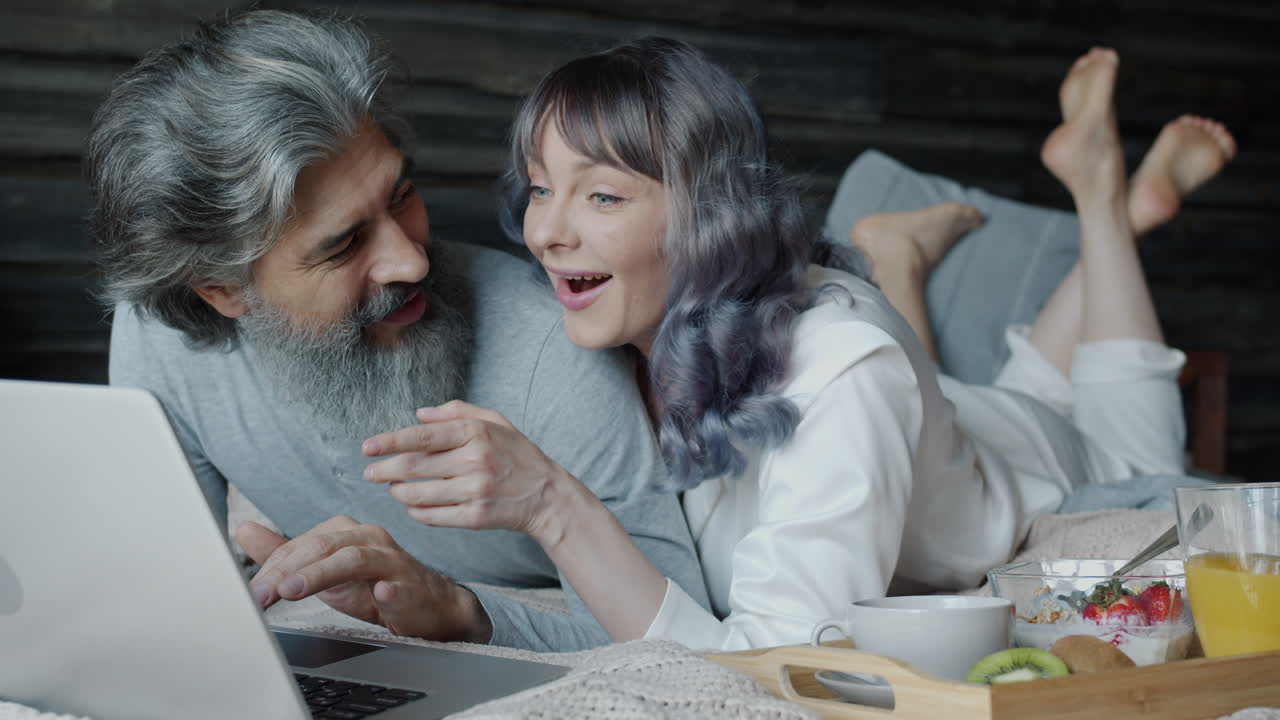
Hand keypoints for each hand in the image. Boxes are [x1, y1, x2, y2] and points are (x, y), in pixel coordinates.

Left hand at [235, 516, 490, 641]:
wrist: (428, 606)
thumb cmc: (374, 586)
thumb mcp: (324, 572)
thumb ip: (285, 553)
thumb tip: (244, 530)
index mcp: (345, 533)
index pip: (301, 545)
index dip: (272, 568)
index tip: (250, 592)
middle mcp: (368, 539)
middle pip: (322, 546)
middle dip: (286, 571)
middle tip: (259, 595)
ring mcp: (392, 562)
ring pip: (355, 559)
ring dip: (322, 574)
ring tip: (293, 589)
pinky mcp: (411, 588)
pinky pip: (398, 586)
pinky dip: (388, 591)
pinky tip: (378, 596)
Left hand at [362, 400, 574, 545]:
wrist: (547, 495)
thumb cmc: (517, 454)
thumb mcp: (495, 422)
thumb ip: (456, 413)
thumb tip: (418, 414)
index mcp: (476, 433)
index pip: (422, 437)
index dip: (390, 442)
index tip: (367, 447)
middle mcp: (474, 461)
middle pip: (414, 467)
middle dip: (384, 470)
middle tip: (369, 473)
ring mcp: (475, 492)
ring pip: (418, 494)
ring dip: (398, 492)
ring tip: (393, 488)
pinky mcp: (475, 518)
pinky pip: (431, 516)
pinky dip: (415, 511)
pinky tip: (414, 504)